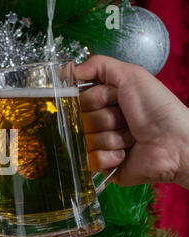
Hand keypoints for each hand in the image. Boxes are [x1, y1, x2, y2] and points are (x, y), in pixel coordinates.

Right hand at [76, 55, 188, 187]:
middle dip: (105, 118)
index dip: (94, 99)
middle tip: (126, 118)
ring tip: (131, 137)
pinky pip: (91, 159)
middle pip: (80, 120)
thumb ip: (98, 65)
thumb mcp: (132, 75)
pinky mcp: (102, 165)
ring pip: (86, 140)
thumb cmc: (158, 108)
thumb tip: (67, 70)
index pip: (77, 99)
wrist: (176, 142)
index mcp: (103, 101)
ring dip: (111, 137)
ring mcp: (99, 144)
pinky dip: (109, 155)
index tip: (111, 98)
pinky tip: (125, 153)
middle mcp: (99, 122)